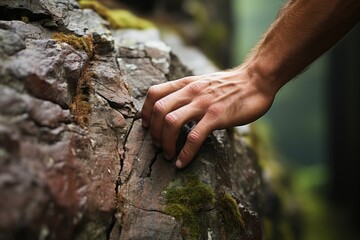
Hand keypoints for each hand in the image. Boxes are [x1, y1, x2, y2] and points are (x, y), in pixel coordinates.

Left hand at [141, 68, 274, 167]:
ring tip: (168, 155)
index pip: (154, 93)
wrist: (256, 80)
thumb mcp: (203, 82)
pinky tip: (182, 163)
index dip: (144, 111)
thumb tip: (174, 107)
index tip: (146, 125)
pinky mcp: (217, 116)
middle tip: (158, 145)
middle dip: (153, 131)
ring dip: (165, 142)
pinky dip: (185, 153)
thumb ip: (188, 92)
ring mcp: (203, 104)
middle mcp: (191, 92)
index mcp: (186, 84)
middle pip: (158, 110)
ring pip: (171, 123)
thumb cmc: (230, 84)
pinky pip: (195, 137)